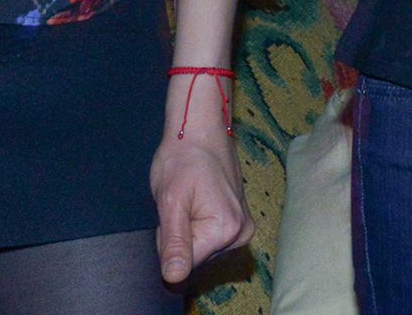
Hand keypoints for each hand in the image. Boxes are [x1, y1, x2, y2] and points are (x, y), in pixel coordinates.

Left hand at [149, 124, 248, 285]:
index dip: (168, 244)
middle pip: (196, 259)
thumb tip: (173, 279)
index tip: (172, 214)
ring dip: (188, 232)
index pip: (185, 265)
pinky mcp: (239, 224)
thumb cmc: (182, 158)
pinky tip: (196, 205)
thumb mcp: (170, 200)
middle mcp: (241, 234)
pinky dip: (197, 227)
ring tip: (188, 202)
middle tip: (179, 205)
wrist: (200, 131)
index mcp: (227, 230)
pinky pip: (210, 240)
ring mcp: (243, 230)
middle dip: (180, 239)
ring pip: (201, 250)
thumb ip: (174, 243)